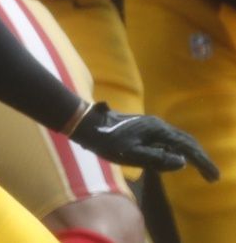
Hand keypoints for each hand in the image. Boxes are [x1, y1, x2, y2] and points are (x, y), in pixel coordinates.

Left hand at [70, 102, 219, 181]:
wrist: (88, 124)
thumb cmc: (107, 141)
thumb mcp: (131, 154)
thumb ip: (157, 159)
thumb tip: (182, 162)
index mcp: (158, 130)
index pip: (187, 147)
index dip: (202, 163)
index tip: (213, 177)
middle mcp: (158, 124)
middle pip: (187, 141)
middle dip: (201, 159)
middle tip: (212, 176)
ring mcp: (152, 124)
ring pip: (179, 139)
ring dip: (191, 154)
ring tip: (201, 169)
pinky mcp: (145, 127)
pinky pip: (169, 138)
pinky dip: (180, 149)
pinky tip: (179, 158)